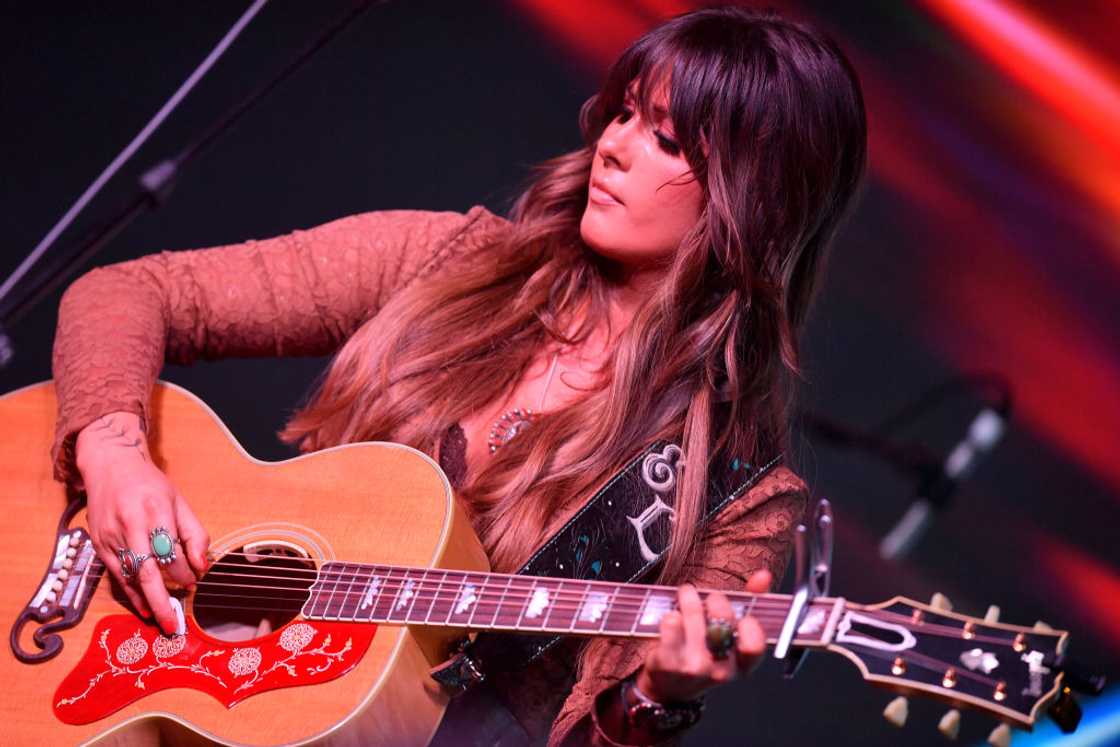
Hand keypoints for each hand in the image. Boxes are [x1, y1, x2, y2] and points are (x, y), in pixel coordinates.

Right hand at [76, 412, 209, 633]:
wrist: (110, 467)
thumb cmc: (149, 485)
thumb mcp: (179, 501)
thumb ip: (195, 533)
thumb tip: (202, 565)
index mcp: (155, 511)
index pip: (172, 551)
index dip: (185, 571)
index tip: (195, 582)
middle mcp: (130, 526)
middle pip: (147, 570)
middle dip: (162, 600)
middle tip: (175, 623)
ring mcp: (110, 537)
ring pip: (131, 577)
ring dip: (148, 601)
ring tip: (164, 620)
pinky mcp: (98, 546)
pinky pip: (117, 576)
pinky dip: (130, 595)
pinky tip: (144, 609)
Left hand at [636, 569, 772, 702]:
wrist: (669, 685)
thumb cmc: (703, 653)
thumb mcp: (730, 635)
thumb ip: (749, 603)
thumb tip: (763, 576)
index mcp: (741, 665)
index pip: (754, 645)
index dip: (749, 625)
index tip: (741, 615)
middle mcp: (720, 670)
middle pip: (722, 620)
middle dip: (715, 600)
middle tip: (707, 598)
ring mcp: (694, 667)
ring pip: (694, 615)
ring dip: (688, 597)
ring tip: (685, 595)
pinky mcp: (668, 661)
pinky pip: (671, 622)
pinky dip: (670, 612)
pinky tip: (671, 615)